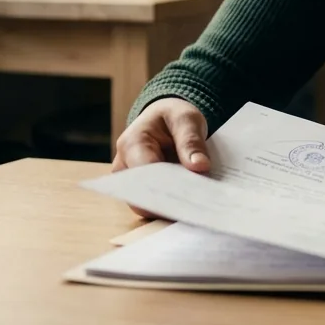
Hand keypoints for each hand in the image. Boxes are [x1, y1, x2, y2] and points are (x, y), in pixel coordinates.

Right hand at [112, 98, 209, 216]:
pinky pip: (153, 204)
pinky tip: (190, 206)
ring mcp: (130, 180)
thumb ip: (191, 141)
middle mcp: (124, 165)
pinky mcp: (141, 189)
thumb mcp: (186, 119)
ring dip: (170, 206)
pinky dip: (171, 205)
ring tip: (196, 208)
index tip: (188, 197)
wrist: (164, 118)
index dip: (164, 188)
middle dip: (168, 202)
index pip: (144, 174)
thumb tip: (200, 166)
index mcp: (132, 143)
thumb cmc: (172, 116)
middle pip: (142, 194)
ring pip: (146, 204)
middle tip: (196, 207)